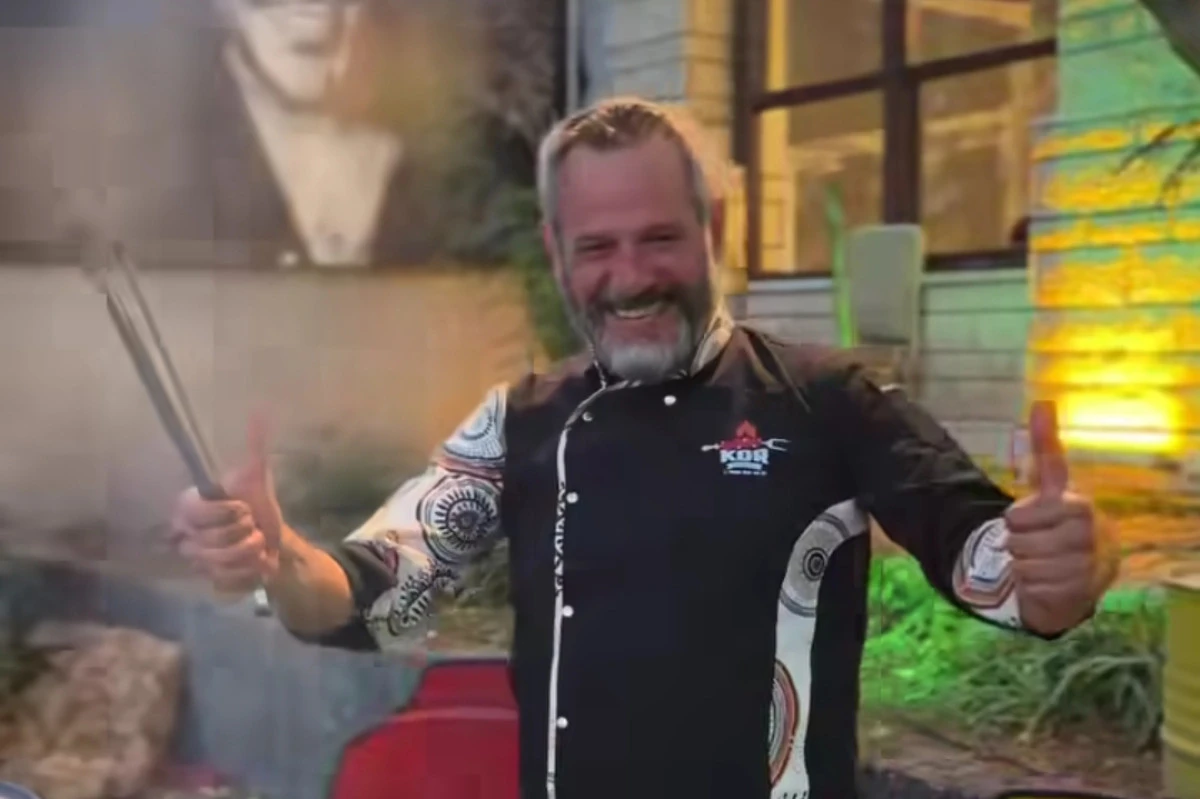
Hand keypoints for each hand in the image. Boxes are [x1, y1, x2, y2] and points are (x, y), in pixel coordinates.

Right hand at [171, 414, 284, 593]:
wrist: (275, 538)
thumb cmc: (257, 505)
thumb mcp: (257, 475)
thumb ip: (255, 446)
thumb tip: (261, 410)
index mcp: (188, 507)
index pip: (195, 513)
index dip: (226, 512)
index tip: (243, 507)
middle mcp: (184, 536)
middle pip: (209, 541)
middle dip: (243, 532)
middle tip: (252, 525)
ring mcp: (196, 562)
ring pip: (219, 563)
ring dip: (250, 551)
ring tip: (258, 543)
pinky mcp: (211, 583)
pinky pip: (227, 582)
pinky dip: (250, 571)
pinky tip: (255, 563)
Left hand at [1003, 401, 1117, 635]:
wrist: (1081, 573)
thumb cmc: (1058, 525)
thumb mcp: (1049, 488)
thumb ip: (1046, 448)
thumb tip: (1043, 402)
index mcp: (1078, 505)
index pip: (1019, 514)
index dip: (1016, 518)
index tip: (1033, 516)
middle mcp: (1088, 532)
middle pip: (1015, 538)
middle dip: (1016, 542)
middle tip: (1035, 542)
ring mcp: (1087, 563)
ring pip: (1022, 563)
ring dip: (1023, 563)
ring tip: (1042, 560)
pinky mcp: (1081, 590)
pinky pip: (1032, 585)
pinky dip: (1031, 584)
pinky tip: (1048, 579)